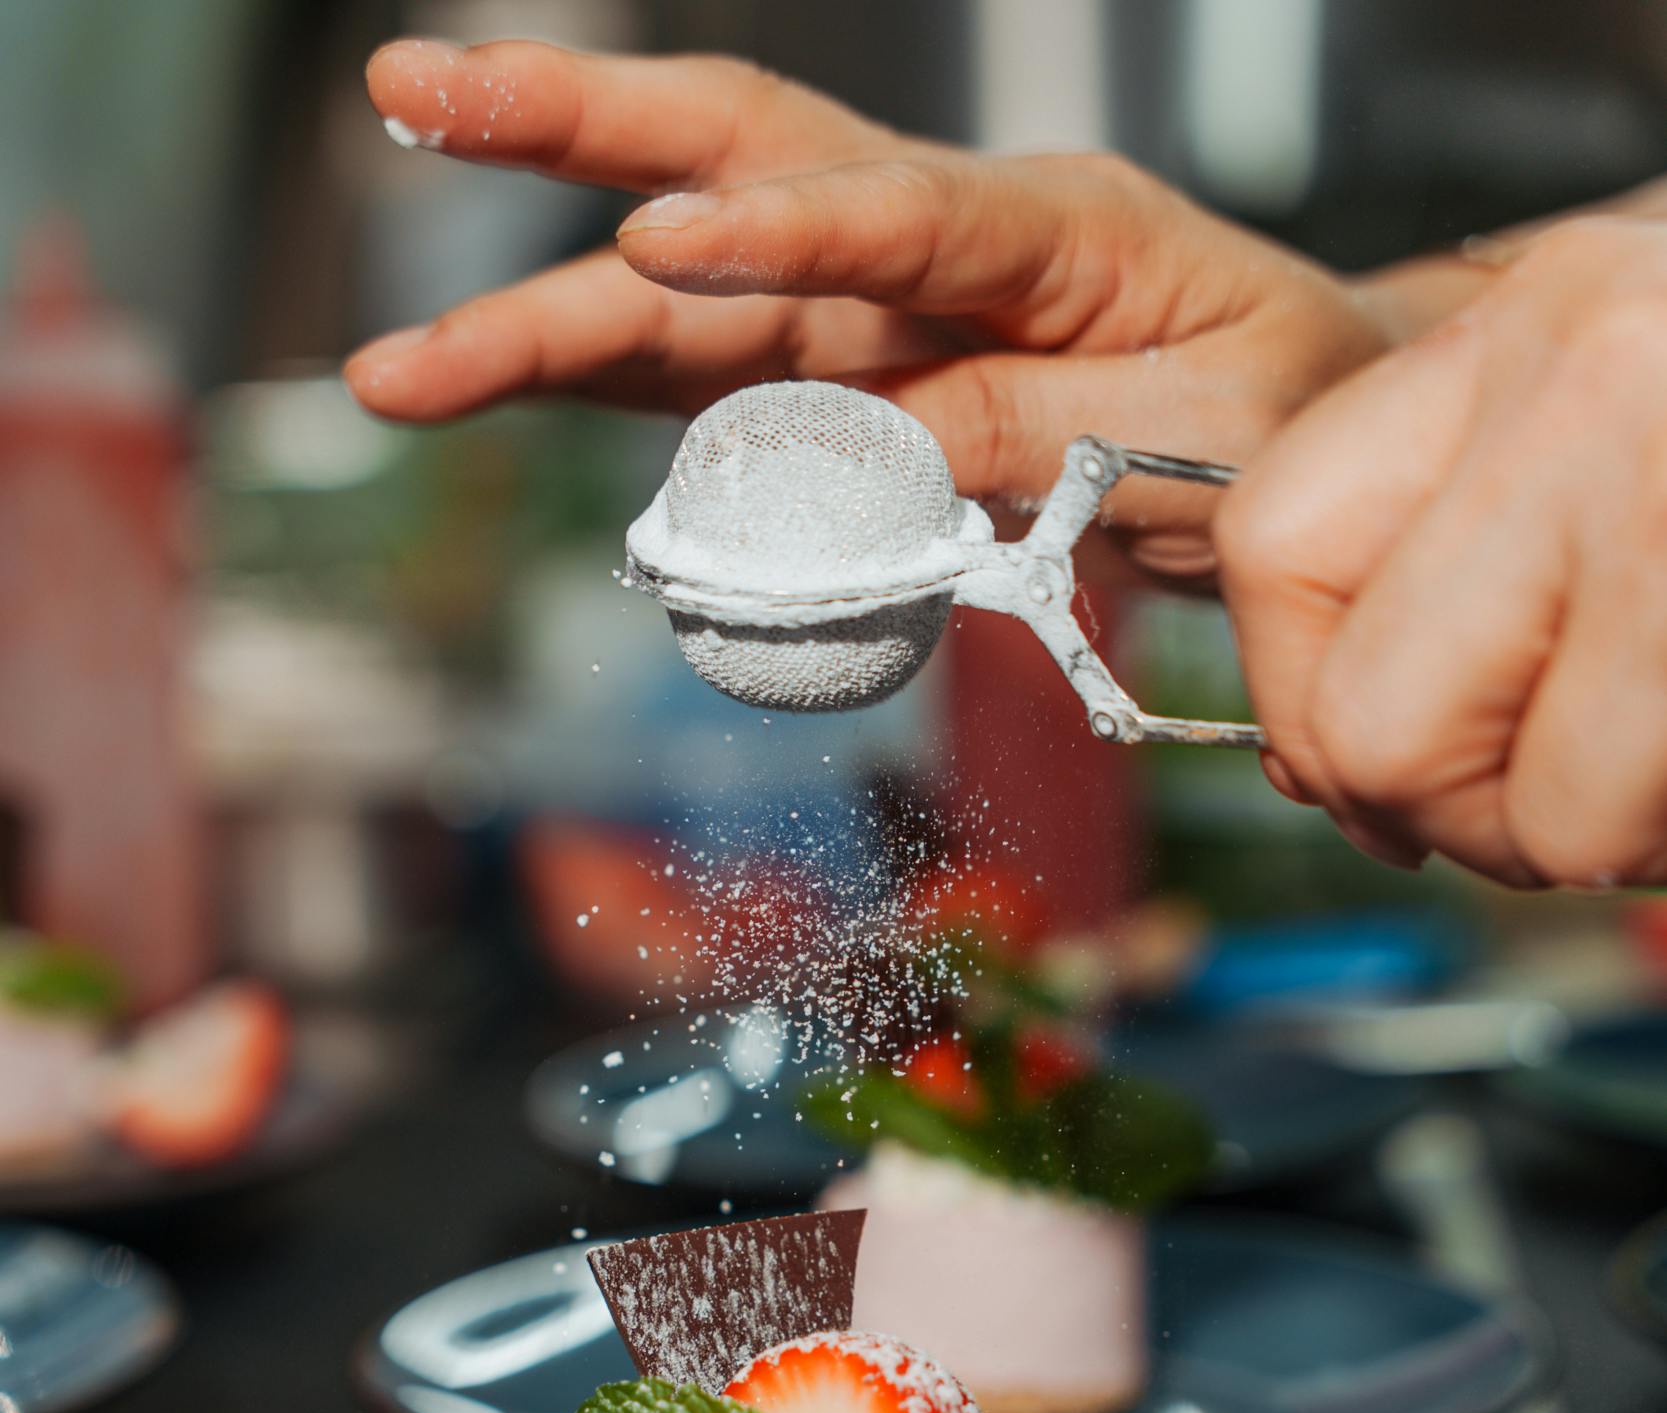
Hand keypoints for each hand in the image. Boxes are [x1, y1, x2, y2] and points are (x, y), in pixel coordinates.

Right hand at [346, 37, 1386, 583]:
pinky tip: (487, 393)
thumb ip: (1051, 433)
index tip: (658, 249)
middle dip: (572, 131)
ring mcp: (874, 310)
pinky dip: (605, 396)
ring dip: (538, 309)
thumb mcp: (1208, 432)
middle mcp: (937, 242)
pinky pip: (710, 389)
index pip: (904, 212)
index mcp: (1058, 229)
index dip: (780, 232)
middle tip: (407, 92)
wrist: (1297, 422)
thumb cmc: (1279, 413)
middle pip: (738, 158)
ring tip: (398, 362)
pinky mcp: (841, 386)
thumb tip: (886, 442)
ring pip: (686, 287)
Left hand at [1216, 217, 1666, 884]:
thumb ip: (1450, 555)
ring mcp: (1658, 477)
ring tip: (1648, 774)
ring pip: (1495, 803)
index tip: (1373, 764)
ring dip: (1565, 839)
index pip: (1273, 553)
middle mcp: (1579, 385)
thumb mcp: (1610, 430)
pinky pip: (1604, 821)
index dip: (1300, 706)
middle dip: (1437, 811)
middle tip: (1537, 799)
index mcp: (1516, 335)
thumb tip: (1324, 762)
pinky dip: (1648, 843)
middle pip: (1357, 719)